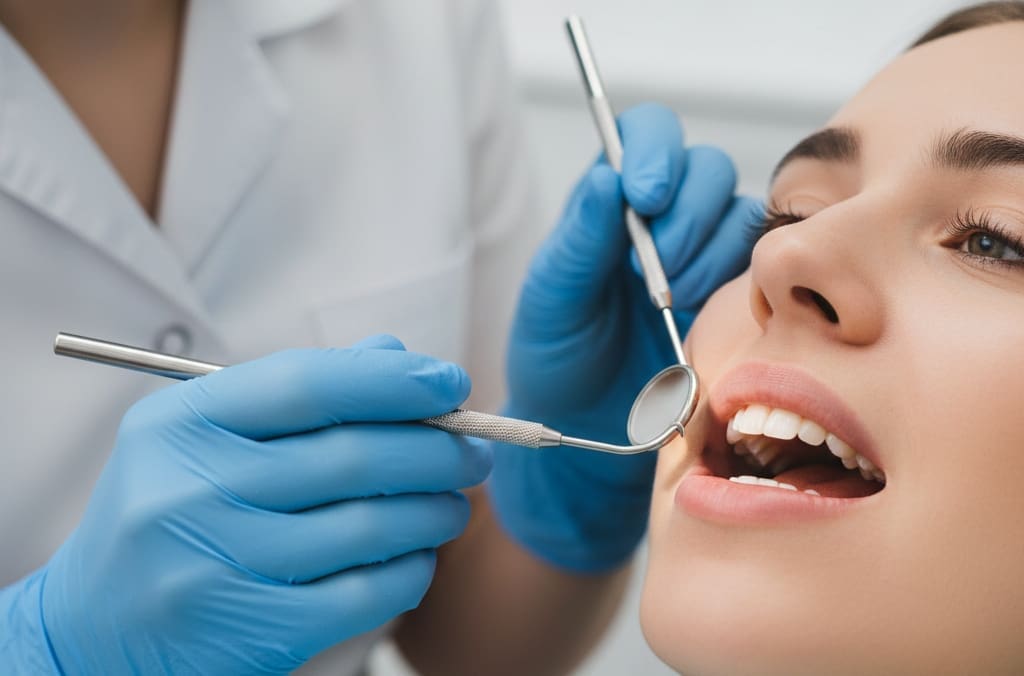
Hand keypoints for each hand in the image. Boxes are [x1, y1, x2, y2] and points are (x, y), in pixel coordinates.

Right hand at [1, 336, 489, 673]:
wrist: (94, 629)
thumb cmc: (170, 512)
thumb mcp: (208, 437)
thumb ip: (299, 392)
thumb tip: (396, 356)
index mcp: (183, 424)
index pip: (309, 384)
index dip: (394, 381)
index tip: (451, 383)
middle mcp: (193, 489)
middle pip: (352, 456)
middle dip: (437, 450)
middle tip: (474, 450)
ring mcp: (218, 565)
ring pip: (369, 527)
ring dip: (435, 512)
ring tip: (455, 503)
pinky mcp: (252, 632)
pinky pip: (364, 594)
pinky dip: (411, 571)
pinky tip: (420, 557)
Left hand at [490, 104, 760, 570]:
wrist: (589, 427)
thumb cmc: (557, 358)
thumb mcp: (551, 300)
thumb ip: (579, 240)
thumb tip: (605, 178)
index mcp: (609, 202)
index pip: (645, 135)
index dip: (655, 150)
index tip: (644, 195)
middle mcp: (663, 217)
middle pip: (704, 169)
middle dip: (687, 212)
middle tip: (656, 267)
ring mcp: (705, 254)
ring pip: (739, 211)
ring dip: (712, 247)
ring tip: (675, 297)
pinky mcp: (735, 293)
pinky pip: (761, 262)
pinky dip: (745, 276)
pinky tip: (705, 308)